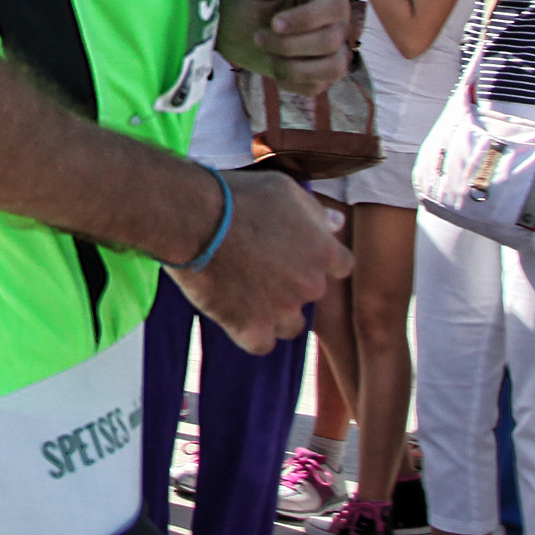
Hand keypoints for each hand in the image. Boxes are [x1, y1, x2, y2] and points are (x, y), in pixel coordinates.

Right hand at [177, 169, 351, 352]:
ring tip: (246, 292)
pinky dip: (250, 333)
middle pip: (311, 294)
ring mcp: (282, 311)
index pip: (340, 266)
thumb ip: (316, 212)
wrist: (195, 219)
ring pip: (290, 325)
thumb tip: (337, 224)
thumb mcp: (284, 190)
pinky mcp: (252, 329)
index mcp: (324, 252)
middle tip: (260, 267)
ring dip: (275, 313)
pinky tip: (235, 314)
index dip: (316, 259)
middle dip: (292, 283)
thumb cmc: (238, 198)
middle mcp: (311, 285)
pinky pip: (261, 344)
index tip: (294, 252)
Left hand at [218, 0, 352, 92]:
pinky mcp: (318, 74)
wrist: (232, 24)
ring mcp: (331, 50)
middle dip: (289, 45)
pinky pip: (316, 87)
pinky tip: (273, 66)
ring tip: (269, 57)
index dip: (306, 19)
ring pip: (334, 69)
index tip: (275, 23)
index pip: (334, 7)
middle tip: (259, 37)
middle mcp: (336, 22)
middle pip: (330, 41)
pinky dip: (291, 81)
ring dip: (296, 68)